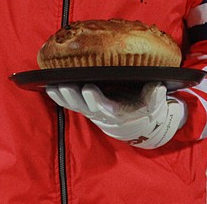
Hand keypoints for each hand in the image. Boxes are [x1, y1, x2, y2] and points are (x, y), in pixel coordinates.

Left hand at [45, 82, 185, 148]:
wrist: (134, 122)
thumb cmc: (143, 108)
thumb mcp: (153, 104)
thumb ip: (155, 97)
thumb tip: (157, 87)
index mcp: (116, 113)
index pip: (103, 107)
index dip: (95, 99)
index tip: (88, 89)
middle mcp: (100, 113)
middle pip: (84, 106)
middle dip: (73, 96)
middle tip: (64, 85)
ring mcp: (90, 110)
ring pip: (74, 105)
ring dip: (62, 97)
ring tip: (52, 86)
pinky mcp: (84, 105)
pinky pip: (69, 103)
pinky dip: (59, 97)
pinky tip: (50, 88)